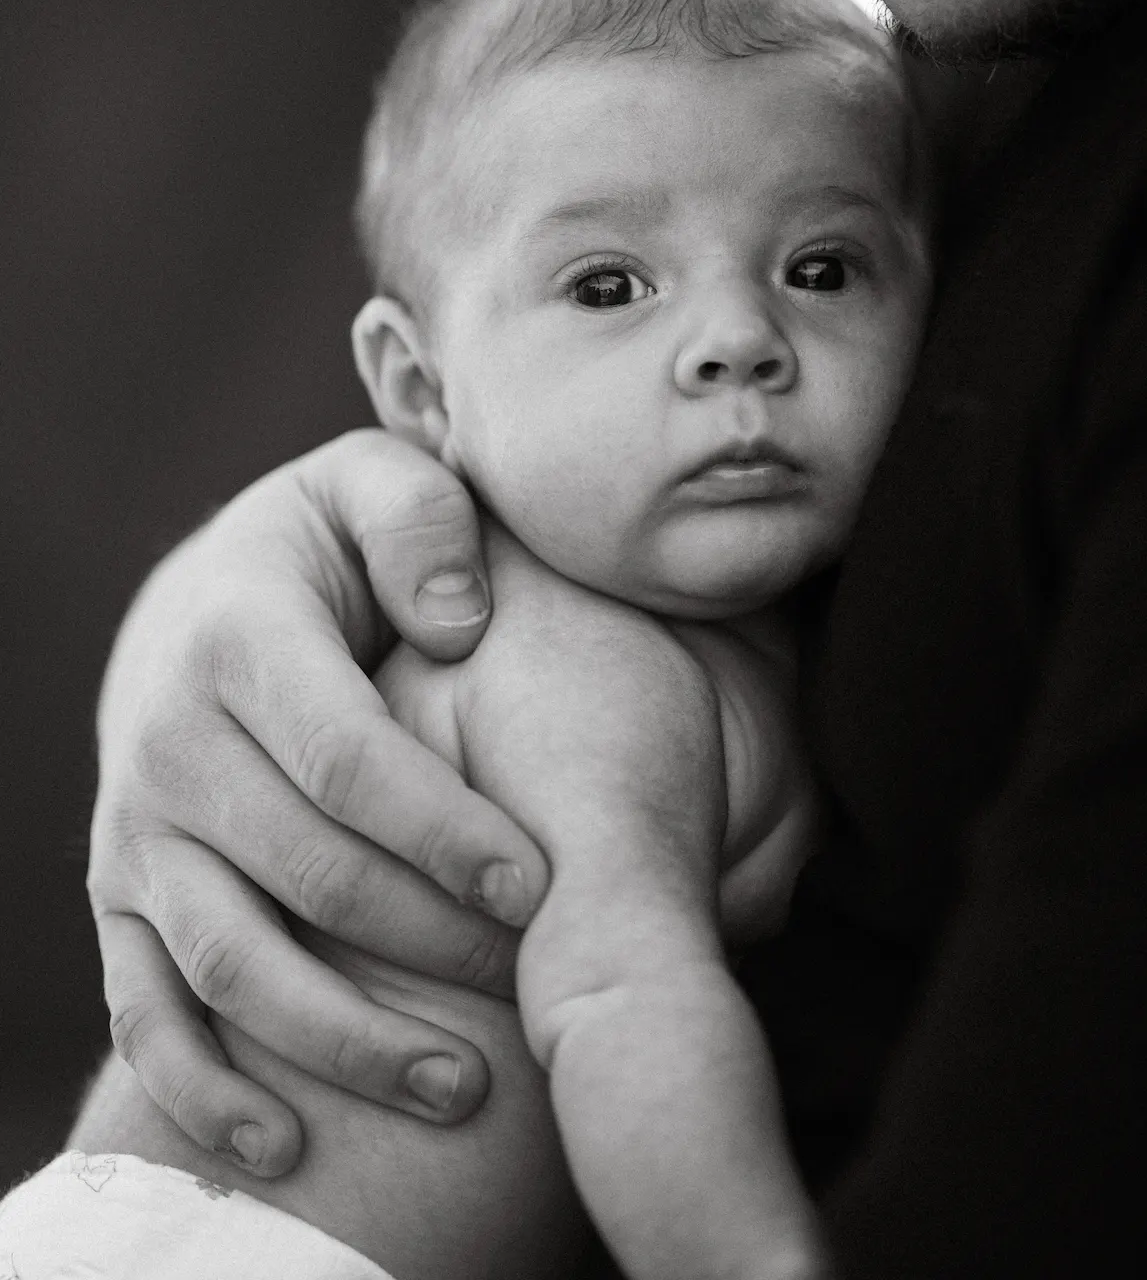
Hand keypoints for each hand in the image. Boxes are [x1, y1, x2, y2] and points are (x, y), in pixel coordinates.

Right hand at [87, 430, 550, 1177]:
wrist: (194, 599)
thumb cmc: (323, 547)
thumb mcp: (370, 487)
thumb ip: (422, 521)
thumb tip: (460, 623)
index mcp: (236, 638)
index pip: (346, 758)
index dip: (442, 831)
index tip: (538, 887)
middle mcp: (169, 745)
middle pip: (304, 874)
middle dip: (429, 942)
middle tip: (535, 983)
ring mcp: (135, 835)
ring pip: (230, 965)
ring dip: (344, 1042)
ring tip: (464, 1088)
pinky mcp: (120, 901)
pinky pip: (146, 1015)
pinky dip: (204, 1095)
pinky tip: (288, 1146)